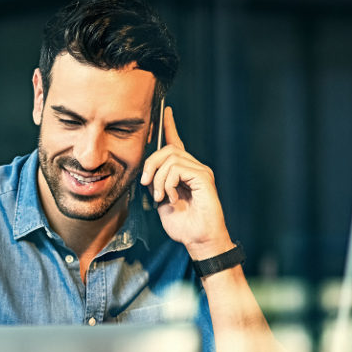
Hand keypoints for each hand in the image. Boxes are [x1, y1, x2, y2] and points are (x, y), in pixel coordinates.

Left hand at [140, 106, 232, 258]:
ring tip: (162, 197)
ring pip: (170, 158)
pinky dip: (169, 183)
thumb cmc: (183, 225)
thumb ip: (155, 184)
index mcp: (184, 172)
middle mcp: (194, 167)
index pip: (177, 143)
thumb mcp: (161, 201)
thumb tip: (147, 174)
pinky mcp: (203, 177)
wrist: (198, 240)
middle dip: (151, 164)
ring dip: (159, 179)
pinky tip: (172, 198)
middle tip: (147, 184)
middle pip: (168, 149)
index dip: (170, 127)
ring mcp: (200, 171)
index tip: (165, 111)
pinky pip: (178, 169)